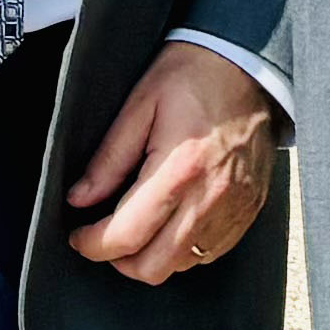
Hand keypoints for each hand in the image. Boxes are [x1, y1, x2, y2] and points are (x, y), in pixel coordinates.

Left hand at [66, 42, 280, 283]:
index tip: (78, 235)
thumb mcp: (141, 104)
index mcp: (180, 170)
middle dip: (119, 258)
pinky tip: (173, 221)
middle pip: (153, 266)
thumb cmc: (194, 75)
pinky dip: (184, 249)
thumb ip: (109, 158)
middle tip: (104, 235)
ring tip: (139, 227)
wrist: (251, 63)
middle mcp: (210, 198)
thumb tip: (80, 200)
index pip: (126, 236)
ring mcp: (234, 208)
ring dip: (152, 256)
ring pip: (181, 264)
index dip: (92, 244)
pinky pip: (210, 253)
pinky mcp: (249, 209)